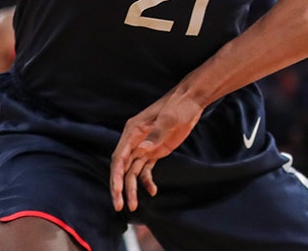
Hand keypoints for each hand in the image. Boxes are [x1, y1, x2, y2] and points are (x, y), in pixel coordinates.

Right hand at [109, 88, 202, 211]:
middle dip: (119, 187)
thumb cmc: (179, 106)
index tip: (116, 191)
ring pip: (132, 172)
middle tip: (119, 206)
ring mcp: (144, 147)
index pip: (119, 157)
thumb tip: (142, 150)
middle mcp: (135, 140)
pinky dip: (147, 181)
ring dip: (132, 189)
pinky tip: (152, 191)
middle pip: (122, 168)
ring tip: (133, 206)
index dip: (116, 176)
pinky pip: (146, 170)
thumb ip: (156, 133)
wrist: (192, 101)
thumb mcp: (170, 118)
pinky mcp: (154, 152)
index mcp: (133, 131)